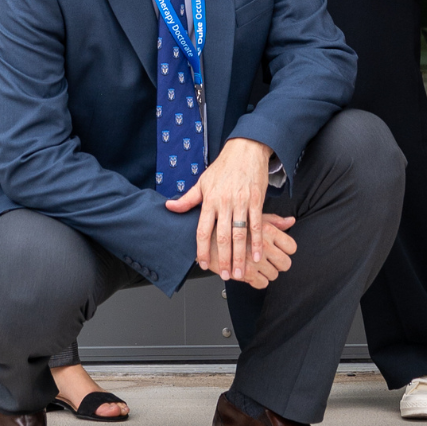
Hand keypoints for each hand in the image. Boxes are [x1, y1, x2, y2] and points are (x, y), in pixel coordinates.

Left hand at [165, 137, 270, 279]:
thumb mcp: (203, 181)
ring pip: (240, 234)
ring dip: (240, 256)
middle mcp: (224, 203)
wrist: (246, 149)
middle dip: (223, 259)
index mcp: (209, 200)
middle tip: (225, 276)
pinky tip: (257, 255)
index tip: (203, 264)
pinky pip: (257, 225)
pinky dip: (257, 242)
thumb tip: (169, 207)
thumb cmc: (223, 167)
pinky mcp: (257, 200)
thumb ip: (187, 198)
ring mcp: (241, 202)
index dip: (202, 249)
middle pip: (222, 236)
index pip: (202, 229)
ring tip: (240, 272)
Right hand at [231, 213, 297, 288]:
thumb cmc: (230, 225)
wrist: (204, 236)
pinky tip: (251, 274)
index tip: (279, 251)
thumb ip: (274, 220)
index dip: (286, 250)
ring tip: (257, 267)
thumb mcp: (252, 216)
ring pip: (274, 275)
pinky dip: (258, 281)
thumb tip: (291, 221)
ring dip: (267, 273)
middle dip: (279, 264)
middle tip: (270, 262)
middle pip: (286, 263)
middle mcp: (262, 244)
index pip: (291, 246)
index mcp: (266, 229)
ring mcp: (255, 259)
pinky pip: (263, 284)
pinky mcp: (245, 273)